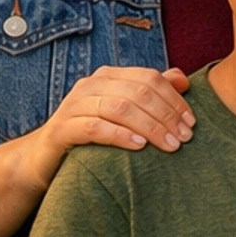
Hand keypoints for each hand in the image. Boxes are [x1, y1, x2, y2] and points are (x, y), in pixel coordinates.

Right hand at [26, 66, 194, 192]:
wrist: (44, 159)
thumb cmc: (90, 134)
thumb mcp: (122, 112)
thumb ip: (150, 93)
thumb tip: (183, 78)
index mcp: (108, 76)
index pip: (149, 78)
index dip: (174, 99)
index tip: (191, 123)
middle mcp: (90, 85)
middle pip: (137, 92)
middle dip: (166, 115)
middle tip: (184, 137)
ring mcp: (73, 105)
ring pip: (119, 107)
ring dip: (149, 126)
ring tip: (169, 144)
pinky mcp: (61, 129)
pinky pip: (94, 127)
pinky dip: (120, 135)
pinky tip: (139, 146)